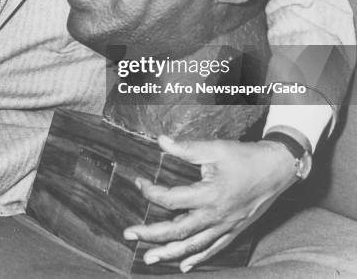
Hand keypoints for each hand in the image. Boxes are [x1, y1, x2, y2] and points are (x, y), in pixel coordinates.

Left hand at [123, 135, 297, 272]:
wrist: (277, 169)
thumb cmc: (245, 157)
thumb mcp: (215, 148)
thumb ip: (186, 148)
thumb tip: (161, 141)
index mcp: (209, 194)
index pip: (171, 200)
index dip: (151, 193)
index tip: (139, 183)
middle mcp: (216, 216)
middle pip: (178, 231)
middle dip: (151, 235)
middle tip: (129, 234)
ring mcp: (225, 226)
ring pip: (193, 246)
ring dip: (169, 253)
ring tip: (148, 258)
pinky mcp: (234, 230)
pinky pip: (213, 249)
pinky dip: (197, 258)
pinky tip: (184, 265)